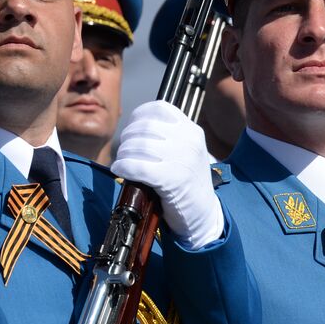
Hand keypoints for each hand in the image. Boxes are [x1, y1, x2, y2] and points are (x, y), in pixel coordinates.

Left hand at [112, 101, 223, 249]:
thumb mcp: (187, 152)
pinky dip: (123, 167)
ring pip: (138, 146)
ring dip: (123, 155)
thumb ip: (169, 137)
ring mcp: (182, 159)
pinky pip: (137, 166)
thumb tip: (134, 130)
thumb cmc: (188, 185)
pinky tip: (120, 170)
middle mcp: (189, 141)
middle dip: (127, 139)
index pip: (160, 108)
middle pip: (144, 127)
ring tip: (122, 163)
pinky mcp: (172, 179)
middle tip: (124, 152)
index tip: (131, 128)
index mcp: (192, 131)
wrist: (204, 215)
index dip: (139, 116)